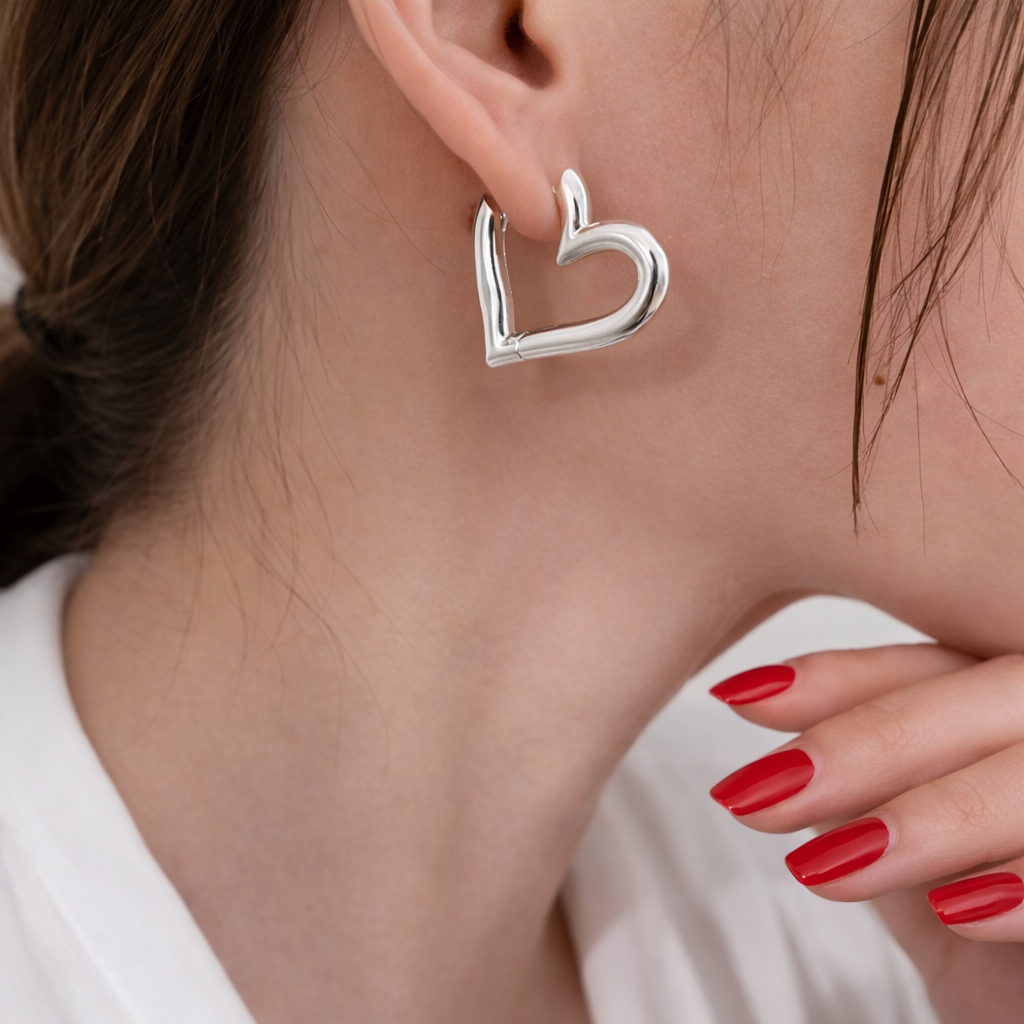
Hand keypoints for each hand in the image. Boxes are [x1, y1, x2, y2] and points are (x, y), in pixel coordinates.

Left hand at [707, 646, 1023, 1022]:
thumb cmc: (1010, 957)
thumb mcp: (928, 870)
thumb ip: (870, 808)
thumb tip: (774, 768)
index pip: (945, 663)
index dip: (843, 676)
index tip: (739, 694)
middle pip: (993, 695)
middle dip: (868, 742)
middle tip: (756, 794)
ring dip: (933, 817)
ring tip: (825, 868)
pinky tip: (956, 910)